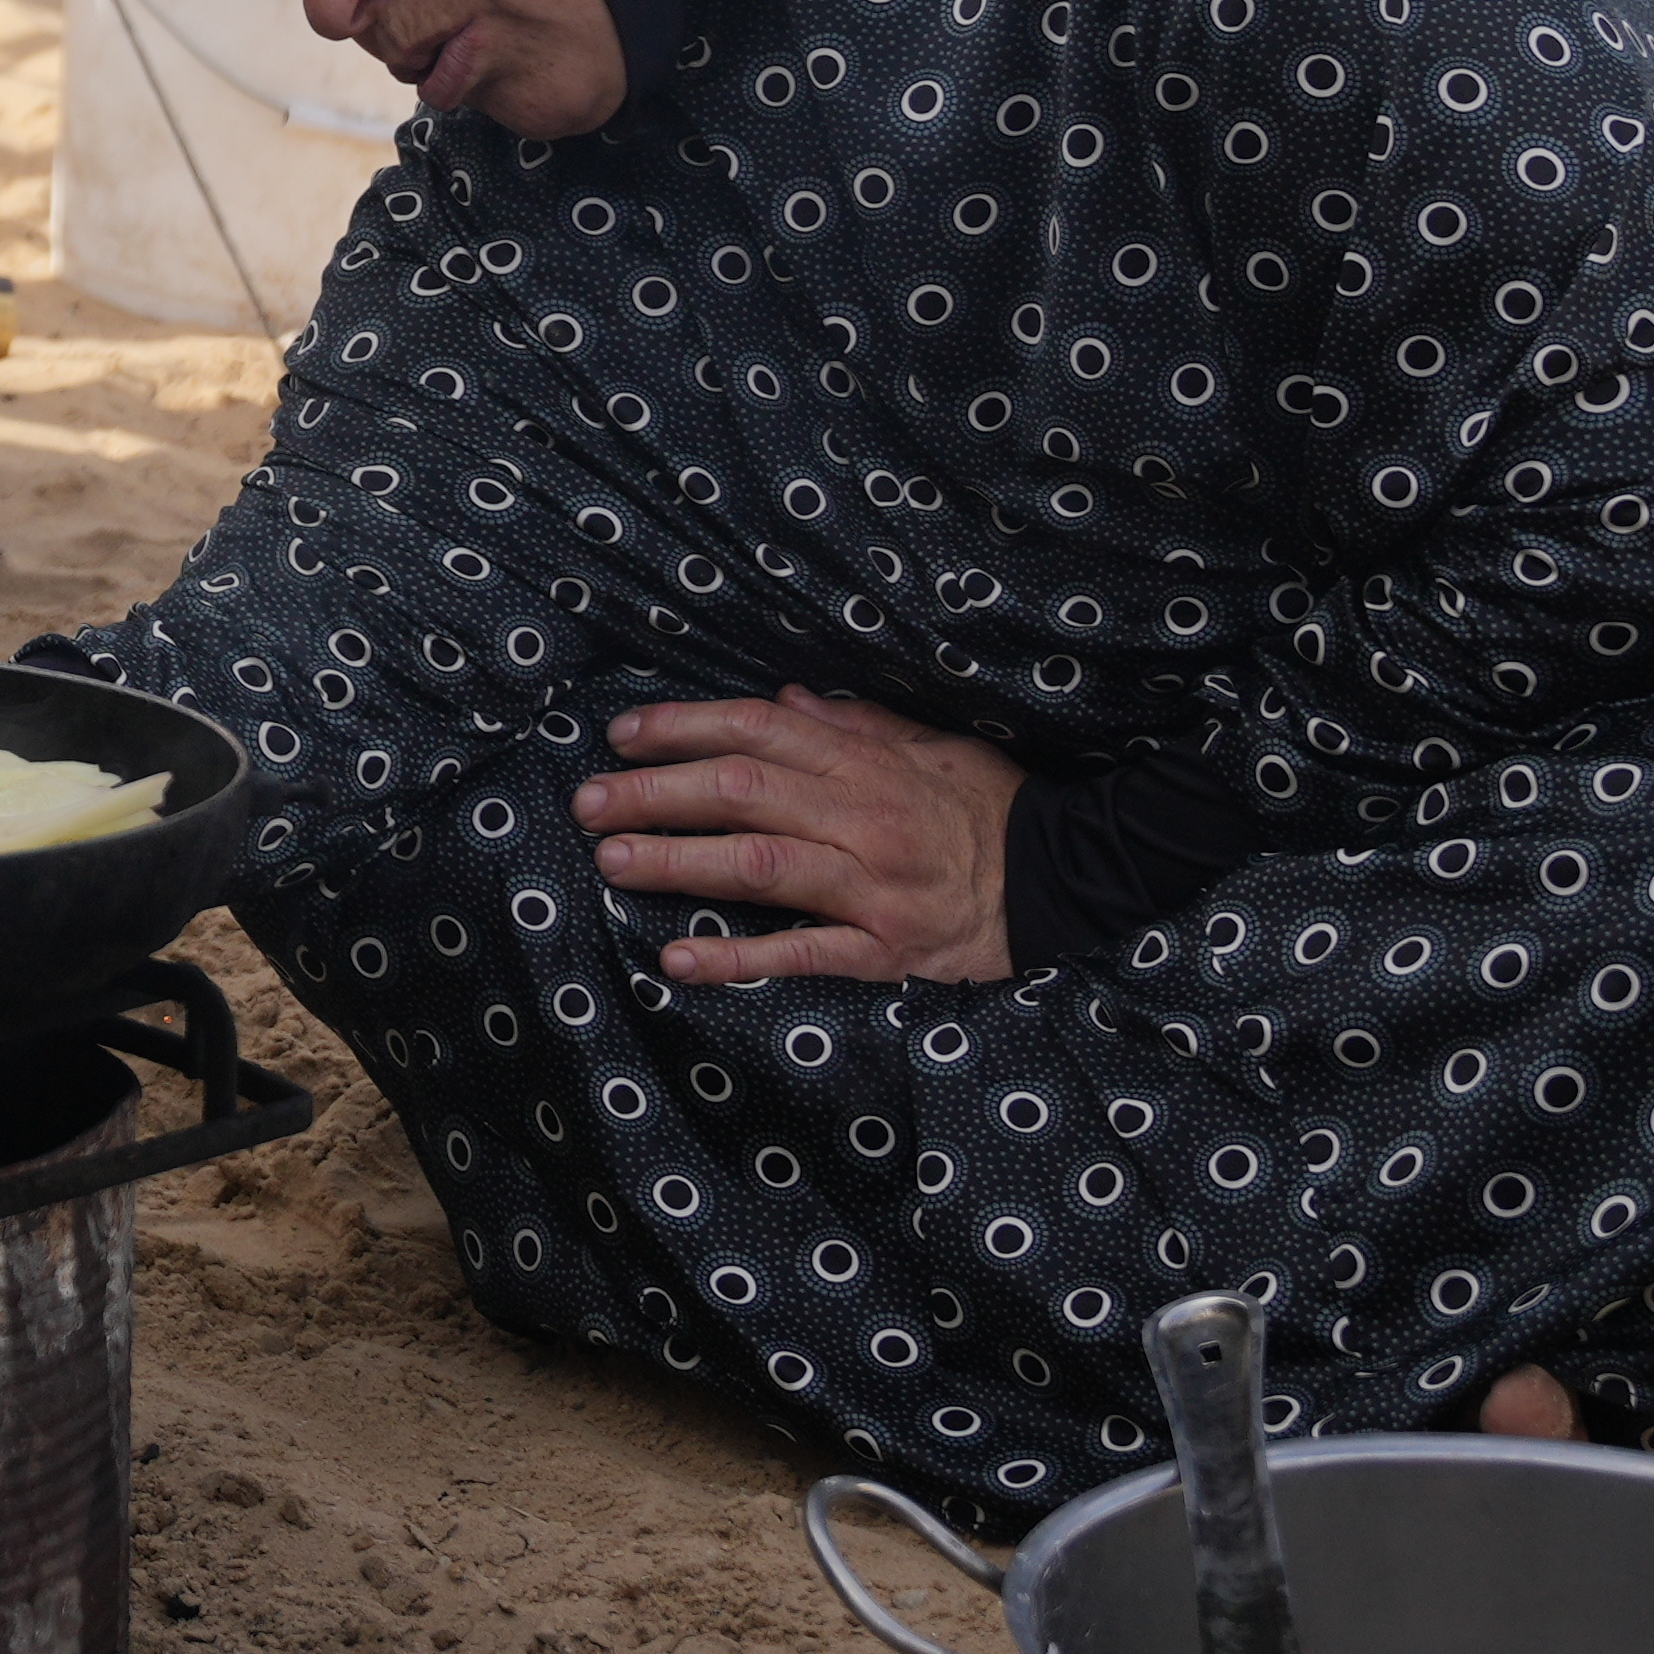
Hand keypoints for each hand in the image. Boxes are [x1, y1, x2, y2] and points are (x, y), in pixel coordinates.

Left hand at [576, 688, 1030, 985]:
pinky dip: (737, 956)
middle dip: (656, 794)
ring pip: (760, 868)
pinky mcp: (884, 949)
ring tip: (612, 861)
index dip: (685, 728)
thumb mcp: (933, 745)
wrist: (1065, 882)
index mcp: (868, 763)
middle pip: (743, 793)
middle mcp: (862, 818)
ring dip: (679, 863)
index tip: (623, 734)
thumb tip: (788, 695)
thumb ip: (857, 723)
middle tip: (588, 801)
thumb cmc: (991, 808)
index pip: (760, 730)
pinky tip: (678, 957)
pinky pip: (802, 954)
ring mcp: (871, 886)